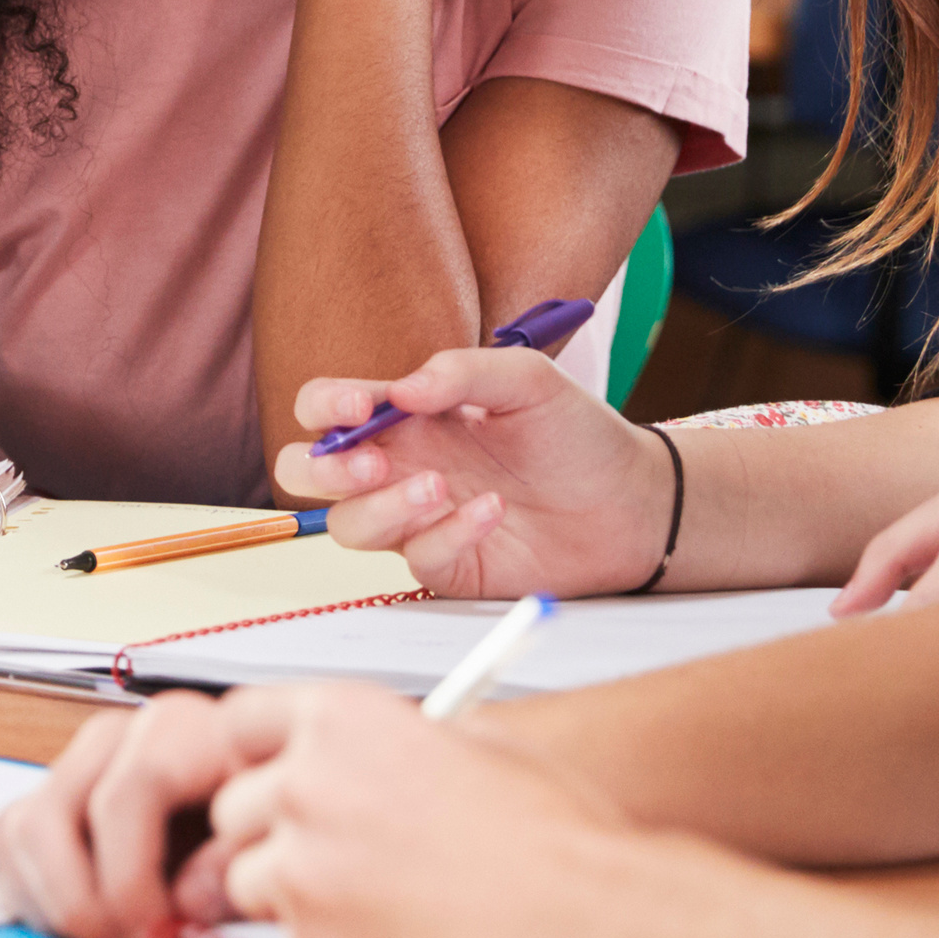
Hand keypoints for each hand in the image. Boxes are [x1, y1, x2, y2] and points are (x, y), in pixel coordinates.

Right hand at [0, 687, 308, 937]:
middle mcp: (119, 734)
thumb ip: (234, 868)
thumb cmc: (264, 829)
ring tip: (114, 935)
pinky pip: (0, 842)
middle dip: (85, 902)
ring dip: (58, 902)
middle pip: (53, 817)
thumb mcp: (272, 843)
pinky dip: (30, 894)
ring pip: (19, 831)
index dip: (131, 876)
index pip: (130, 788)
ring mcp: (76, 762)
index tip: (154, 934)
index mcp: (184, 730)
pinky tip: (86, 916)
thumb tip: (185, 902)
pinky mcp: (44, 793)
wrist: (256, 814)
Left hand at [204, 681, 629, 937]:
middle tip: (336, 848)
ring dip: (293, 891)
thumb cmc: (544, 829)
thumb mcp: (463, 739)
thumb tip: (338, 754)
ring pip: (248, 880)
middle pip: (233, 808)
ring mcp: (302, 874)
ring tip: (376, 897)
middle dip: (272, 829)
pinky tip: (395, 935)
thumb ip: (382, 742)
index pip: (239, 719)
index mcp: (340, 720)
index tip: (269, 772)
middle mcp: (304, 787)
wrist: (581, 917)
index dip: (257, 752)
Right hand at [272, 346, 672, 596]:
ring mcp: (419, 520)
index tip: (358, 408)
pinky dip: (447, 536)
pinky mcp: (449, 565)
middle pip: (307, 475)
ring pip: (349, 526)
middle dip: (322, 470)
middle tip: (370, 464)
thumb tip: (398, 391)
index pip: (326, 408)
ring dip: (384, 508)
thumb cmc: (577, 435)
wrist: (630, 501)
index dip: (324, 407)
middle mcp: (399, 467)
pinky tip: (492, 514)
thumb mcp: (528, 380)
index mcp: (406, 417)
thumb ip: (462, 371)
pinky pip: (416, 560)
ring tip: (441, 487)